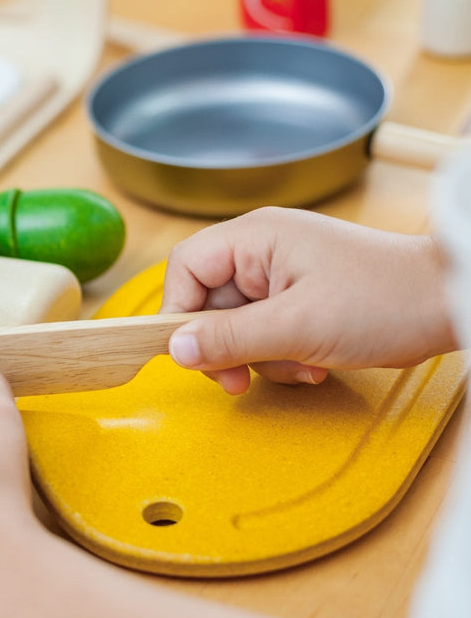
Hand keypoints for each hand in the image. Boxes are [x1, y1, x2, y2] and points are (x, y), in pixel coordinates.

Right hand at [160, 207, 455, 393]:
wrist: (451, 303)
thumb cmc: (386, 299)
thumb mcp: (296, 326)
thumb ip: (229, 338)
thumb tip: (175, 349)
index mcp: (255, 237)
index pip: (185, 268)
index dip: (177, 311)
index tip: (189, 352)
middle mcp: (263, 250)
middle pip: (208, 302)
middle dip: (225, 347)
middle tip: (238, 380)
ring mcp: (282, 274)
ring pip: (236, 325)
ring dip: (259, 357)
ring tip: (300, 365)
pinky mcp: (300, 297)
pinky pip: (265, 332)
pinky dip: (281, 355)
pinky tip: (312, 362)